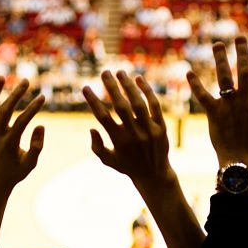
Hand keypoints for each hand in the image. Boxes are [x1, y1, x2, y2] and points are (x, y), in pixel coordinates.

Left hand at [0, 77, 45, 193]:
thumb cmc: (15, 172)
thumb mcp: (30, 164)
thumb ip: (37, 146)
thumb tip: (41, 126)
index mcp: (9, 144)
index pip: (21, 123)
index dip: (32, 109)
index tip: (43, 97)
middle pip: (4, 111)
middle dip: (16, 95)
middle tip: (26, 81)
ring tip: (2, 76)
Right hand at [85, 70, 173, 191]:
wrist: (155, 175)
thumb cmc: (128, 166)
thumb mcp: (109, 161)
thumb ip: (97, 147)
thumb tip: (91, 128)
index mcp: (119, 141)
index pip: (102, 117)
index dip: (93, 101)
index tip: (86, 87)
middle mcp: (134, 134)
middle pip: (120, 106)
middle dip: (111, 87)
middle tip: (104, 72)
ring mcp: (149, 130)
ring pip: (138, 103)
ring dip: (129, 86)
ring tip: (120, 72)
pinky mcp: (161, 127)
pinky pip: (155, 106)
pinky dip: (147, 91)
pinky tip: (139, 79)